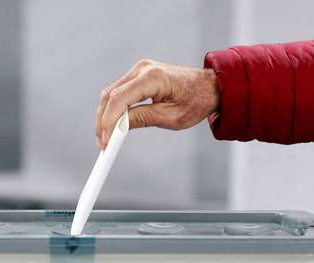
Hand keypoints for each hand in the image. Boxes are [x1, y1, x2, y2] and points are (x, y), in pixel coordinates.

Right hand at [94, 59, 219, 148]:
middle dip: (103, 120)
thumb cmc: (197, 101)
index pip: (119, 98)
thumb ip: (142, 119)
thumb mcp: (171, 117)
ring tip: (106, 137)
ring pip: (111, 93)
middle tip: (102, 142)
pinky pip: (119, 91)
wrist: (211, 86)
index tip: (105, 140)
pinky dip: (114, 108)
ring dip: (106, 115)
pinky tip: (113, 124)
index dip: (108, 121)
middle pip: (110, 95)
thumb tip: (118, 126)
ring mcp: (140, 69)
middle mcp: (143, 68)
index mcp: (153, 77)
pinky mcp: (139, 74)